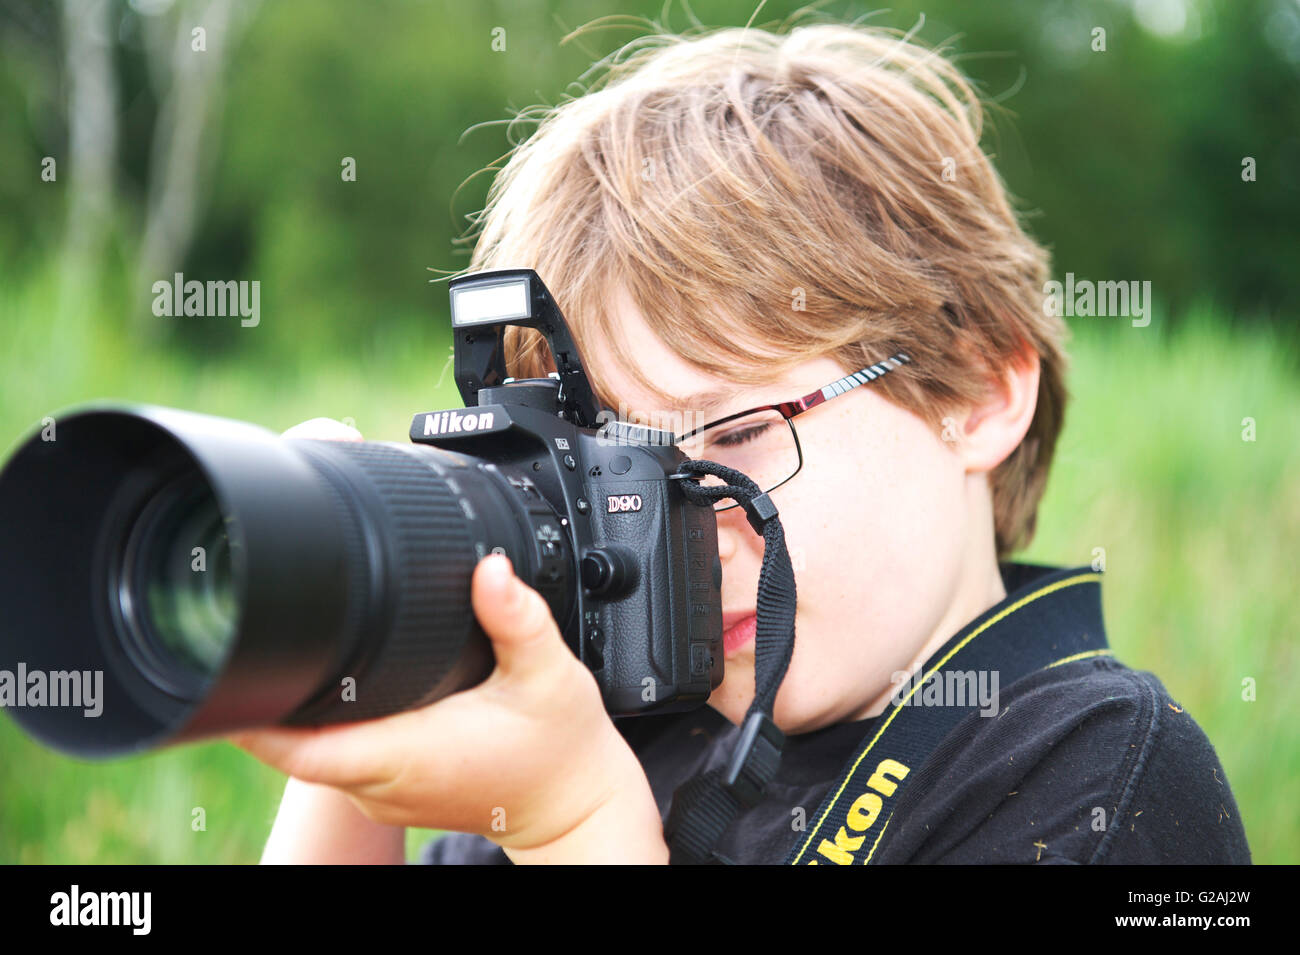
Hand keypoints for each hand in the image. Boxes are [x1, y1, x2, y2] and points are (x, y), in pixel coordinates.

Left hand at [231, 418, 667, 862]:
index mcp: (405, 755)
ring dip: (295, 704)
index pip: (297, 746)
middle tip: (253, 622)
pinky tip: (337, 680)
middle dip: (267, 687)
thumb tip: (491, 569)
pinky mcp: (388, 789)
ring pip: (309, 748)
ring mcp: (379, 792)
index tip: (225, 664)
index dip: (250, 712)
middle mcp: (379, 783)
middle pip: (288, 741)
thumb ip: (519, 619)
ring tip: (294, 644)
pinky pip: (334, 753)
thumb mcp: (551, 676)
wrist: (575, 807)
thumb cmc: (561, 749)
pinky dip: (324, 719)